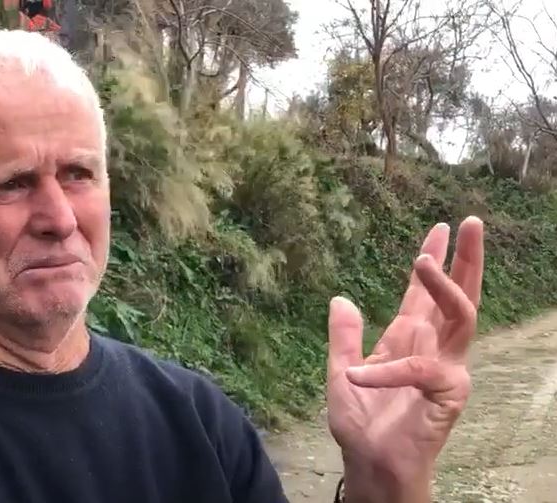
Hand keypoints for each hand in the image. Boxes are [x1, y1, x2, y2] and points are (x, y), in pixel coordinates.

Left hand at [326, 217, 484, 502]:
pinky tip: (358, 375)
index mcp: (409, 338)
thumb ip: (343, 337)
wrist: (368, 463)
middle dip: (466, 258)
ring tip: (422, 259)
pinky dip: (387, 370)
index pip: (425, 292)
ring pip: (460, 316)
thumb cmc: (360, 423)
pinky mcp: (447, 393)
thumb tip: (340, 298)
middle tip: (469, 222)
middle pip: (459, 294)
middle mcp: (433, 347)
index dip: (433, 259)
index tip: (442, 227)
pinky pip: (421, 369)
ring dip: (443, 286)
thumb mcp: (339, 371)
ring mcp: (445, 368)